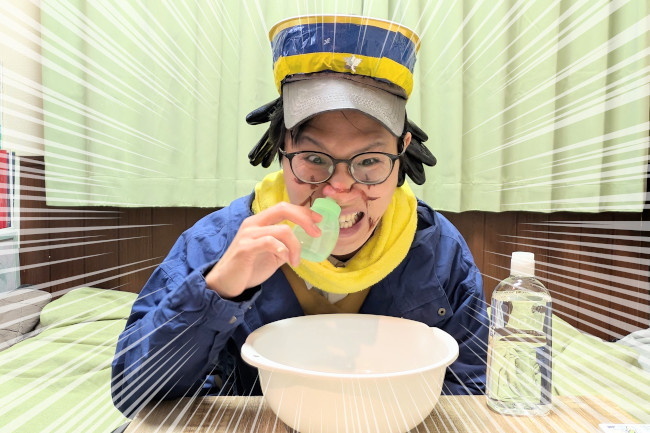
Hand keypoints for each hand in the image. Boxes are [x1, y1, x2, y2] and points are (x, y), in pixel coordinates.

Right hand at [205, 202, 321, 298]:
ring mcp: (248, 234)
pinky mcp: (245, 247)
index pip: (284, 207)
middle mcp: (253, 223)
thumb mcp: (272, 254)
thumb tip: (304, 243)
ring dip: (295, 246)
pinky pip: (270, 242)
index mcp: (260, 221)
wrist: (226, 283)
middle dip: (304, 219)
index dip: (304, 211)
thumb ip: (285, 245)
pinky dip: (283, 250)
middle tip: (317, 233)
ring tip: (295, 261)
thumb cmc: (249, 267)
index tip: (319, 220)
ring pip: (282, 230)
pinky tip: (285, 260)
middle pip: (283, 209)